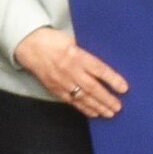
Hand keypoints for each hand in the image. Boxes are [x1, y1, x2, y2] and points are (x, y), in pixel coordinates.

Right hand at [13, 28, 129, 118]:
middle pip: (93, 87)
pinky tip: (93, 113)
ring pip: (83, 97)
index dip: (112, 80)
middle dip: (107, 99)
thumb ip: (84, 53)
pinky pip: (71, 101)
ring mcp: (62, 82)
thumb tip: (99, 65)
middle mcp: (71, 70)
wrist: (28, 46)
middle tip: (118, 107)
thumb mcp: (71, 40)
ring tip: (109, 113)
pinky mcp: (55, 89)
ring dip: (98, 106)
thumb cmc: (51, 40)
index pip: (99, 70)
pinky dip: (83, 108)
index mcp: (76, 55)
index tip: (124, 89)